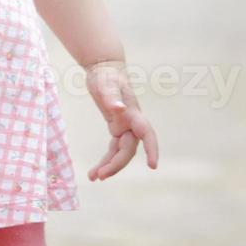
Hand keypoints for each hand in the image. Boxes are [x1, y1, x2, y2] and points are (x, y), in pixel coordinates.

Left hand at [83, 59, 159, 181]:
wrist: (104, 67)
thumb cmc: (106, 74)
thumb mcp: (106, 83)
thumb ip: (111, 96)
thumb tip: (117, 109)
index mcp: (133, 113)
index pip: (147, 134)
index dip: (152, 149)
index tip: (153, 166)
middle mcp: (131, 122)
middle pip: (129, 149)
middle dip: (116, 164)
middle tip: (100, 176)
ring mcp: (125, 126)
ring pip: (121, 152)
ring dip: (110, 165)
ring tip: (93, 177)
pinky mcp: (116, 127)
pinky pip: (113, 149)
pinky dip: (105, 159)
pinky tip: (94, 171)